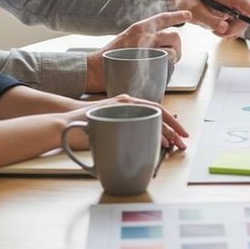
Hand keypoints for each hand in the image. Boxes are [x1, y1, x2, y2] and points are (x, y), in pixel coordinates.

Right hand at [61, 94, 189, 149]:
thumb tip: (144, 146)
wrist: (65, 123)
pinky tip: (162, 143)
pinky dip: (155, 133)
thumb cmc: (87, 128)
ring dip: (169, 132)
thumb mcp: (109, 128)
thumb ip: (125, 131)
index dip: (171, 123)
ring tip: (177, 144)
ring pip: (155, 117)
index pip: (156, 111)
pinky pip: (142, 120)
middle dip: (175, 130)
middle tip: (185, 142)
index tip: (182, 135)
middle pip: (159, 114)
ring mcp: (123, 104)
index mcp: (128, 105)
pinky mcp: (117, 111)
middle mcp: (129, 102)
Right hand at [85, 11, 191, 92]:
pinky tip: (159, 71)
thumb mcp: (126, 39)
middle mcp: (145, 35)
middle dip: (177, 47)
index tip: (188, 15)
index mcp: (139, 27)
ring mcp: (147, 49)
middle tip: (174, 56)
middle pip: (174, 36)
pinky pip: (167, 64)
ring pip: (172, 51)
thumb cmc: (109, 57)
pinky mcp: (148, 63)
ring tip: (165, 65)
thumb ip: (143, 38)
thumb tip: (158, 43)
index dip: (177, 15)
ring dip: (173, 58)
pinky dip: (167, 68)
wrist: (94, 68)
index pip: (163, 18)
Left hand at [167, 0, 249, 36]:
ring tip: (214, 30)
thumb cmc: (187, 1)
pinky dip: (225, 31)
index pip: (244, 4)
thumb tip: (224, 27)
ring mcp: (230, 8)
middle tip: (221, 33)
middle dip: (235, 28)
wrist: (181, 0)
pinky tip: (214, 29)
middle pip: (244, 17)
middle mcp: (230, 0)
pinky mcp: (227, 14)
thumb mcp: (195, 12)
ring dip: (228, 31)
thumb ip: (210, 20)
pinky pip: (232, 26)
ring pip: (239, 24)